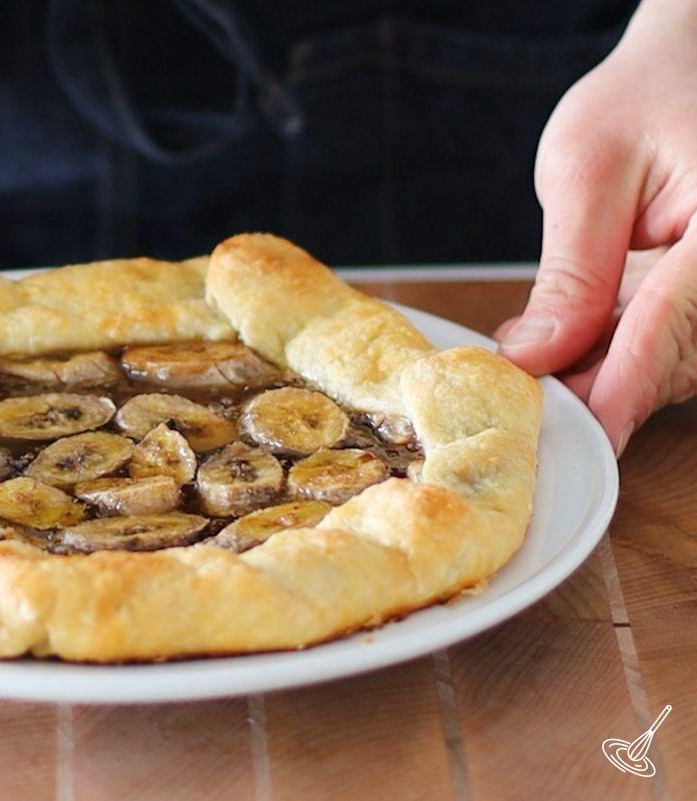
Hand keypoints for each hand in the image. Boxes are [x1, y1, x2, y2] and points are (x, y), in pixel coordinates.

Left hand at [496, 0, 696, 454]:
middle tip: (524, 401)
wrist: (692, 69)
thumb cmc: (651, 96)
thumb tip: (535, 355)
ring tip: (533, 366)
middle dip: (598, 389)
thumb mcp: (588, 170)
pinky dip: (616, 355)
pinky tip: (563, 348)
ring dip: (602, 376)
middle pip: (677, 364)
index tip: (573, 432)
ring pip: (676, 367)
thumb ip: (570, 271)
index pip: (673, 333)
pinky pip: (672, 346)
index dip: (617, 393)